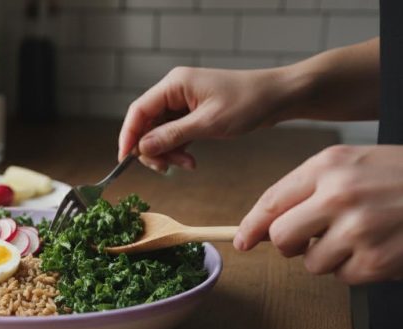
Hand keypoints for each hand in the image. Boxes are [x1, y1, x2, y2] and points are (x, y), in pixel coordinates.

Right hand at [119, 67, 289, 171]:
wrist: (279, 97)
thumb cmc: (248, 103)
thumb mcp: (209, 123)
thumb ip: (172, 135)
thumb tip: (141, 148)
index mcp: (174, 84)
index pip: (138, 110)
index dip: (128, 136)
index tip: (124, 159)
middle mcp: (174, 91)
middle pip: (146, 124)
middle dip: (152, 149)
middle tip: (165, 168)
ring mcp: (183, 103)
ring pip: (159, 133)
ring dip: (168, 152)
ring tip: (186, 164)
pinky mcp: (192, 114)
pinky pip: (174, 134)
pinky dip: (178, 149)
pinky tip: (190, 161)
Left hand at [235, 145, 402, 283]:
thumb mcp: (355, 164)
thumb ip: (310, 188)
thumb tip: (265, 226)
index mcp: (329, 166)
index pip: (272, 201)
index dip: (252, 226)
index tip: (242, 241)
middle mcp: (339, 195)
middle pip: (282, 237)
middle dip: (291, 245)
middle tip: (313, 240)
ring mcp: (359, 229)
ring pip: (312, 263)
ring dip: (330, 257)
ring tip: (362, 237)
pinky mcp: (377, 260)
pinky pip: (344, 277)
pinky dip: (358, 269)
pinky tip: (381, 247)